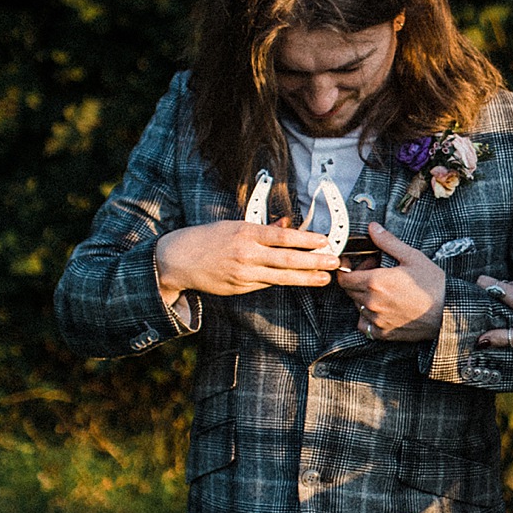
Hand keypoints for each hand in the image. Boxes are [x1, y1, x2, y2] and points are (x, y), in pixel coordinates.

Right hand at [155, 219, 339, 300]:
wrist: (178, 259)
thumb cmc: (207, 239)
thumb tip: (287, 225)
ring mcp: (244, 273)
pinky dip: (285, 282)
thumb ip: (263, 228)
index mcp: (246, 233)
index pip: (283, 237)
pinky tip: (301, 281)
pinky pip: (267, 284)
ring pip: (282, 277)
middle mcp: (247, 254)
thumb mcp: (234, 226)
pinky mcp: (240, 287)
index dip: (306, 240)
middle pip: (288, 259)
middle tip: (334, 261)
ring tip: (325, 278)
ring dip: (307, 278)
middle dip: (315, 261)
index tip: (324, 241)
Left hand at [335, 221, 445, 341]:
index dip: (348, 268)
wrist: (447, 312)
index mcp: (375, 281)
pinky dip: (367, 316)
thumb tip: (372, 228)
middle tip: (375, 273)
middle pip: (349, 291)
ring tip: (382, 290)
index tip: (356, 264)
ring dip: (363, 296)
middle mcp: (372, 302)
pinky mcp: (383, 332)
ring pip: (357, 306)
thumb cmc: (433, 285)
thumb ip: (388, 242)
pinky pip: (364, 325)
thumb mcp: (412, 257)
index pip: (344, 278)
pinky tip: (381, 309)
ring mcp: (376, 319)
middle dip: (357, 279)